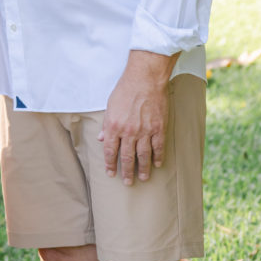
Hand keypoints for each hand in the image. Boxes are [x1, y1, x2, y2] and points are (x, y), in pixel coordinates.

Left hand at [98, 50, 177, 184]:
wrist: (145, 77)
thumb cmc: (126, 88)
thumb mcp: (110, 104)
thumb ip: (107, 123)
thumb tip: (102, 139)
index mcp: (114, 125)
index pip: (110, 151)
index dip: (110, 164)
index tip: (110, 173)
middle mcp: (129, 131)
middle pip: (127, 157)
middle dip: (126, 172)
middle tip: (128, 182)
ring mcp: (145, 131)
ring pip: (143, 156)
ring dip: (142, 169)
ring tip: (142, 178)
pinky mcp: (158, 128)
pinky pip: (158, 147)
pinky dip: (158, 157)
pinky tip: (157, 164)